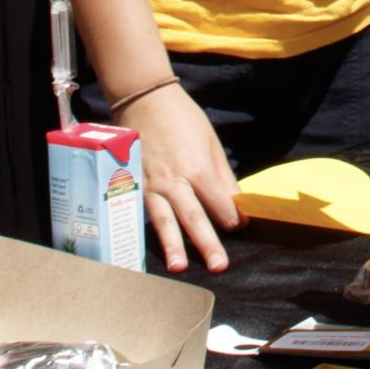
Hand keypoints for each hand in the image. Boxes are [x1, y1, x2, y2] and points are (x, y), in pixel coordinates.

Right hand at [119, 83, 243, 272]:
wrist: (144, 100)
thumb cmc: (183, 119)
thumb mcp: (211, 142)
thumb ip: (222, 175)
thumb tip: (236, 201)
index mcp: (198, 168)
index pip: (219, 202)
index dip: (231, 217)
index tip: (238, 226)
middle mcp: (174, 181)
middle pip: (194, 217)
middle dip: (207, 243)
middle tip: (219, 266)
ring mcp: (150, 186)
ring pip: (164, 221)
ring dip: (172, 246)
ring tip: (179, 268)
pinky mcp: (131, 187)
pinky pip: (140, 214)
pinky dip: (145, 232)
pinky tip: (145, 249)